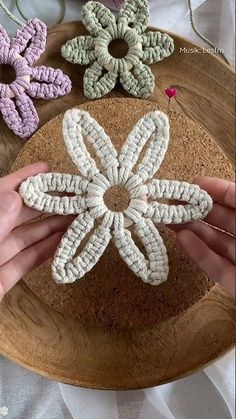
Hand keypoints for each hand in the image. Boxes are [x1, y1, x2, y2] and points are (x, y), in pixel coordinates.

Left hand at [0, 163, 72, 301]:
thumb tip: (13, 196)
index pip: (0, 193)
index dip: (23, 179)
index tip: (48, 170)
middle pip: (17, 214)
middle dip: (45, 204)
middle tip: (75, 197)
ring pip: (24, 238)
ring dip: (51, 228)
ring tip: (78, 218)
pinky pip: (24, 263)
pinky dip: (44, 253)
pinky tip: (62, 243)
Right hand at [174, 176, 234, 296]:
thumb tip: (216, 189)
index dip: (216, 189)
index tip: (193, 183)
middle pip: (222, 219)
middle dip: (197, 209)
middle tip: (171, 202)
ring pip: (215, 242)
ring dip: (192, 230)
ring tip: (169, 219)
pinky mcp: (235, 284)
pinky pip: (216, 267)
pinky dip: (199, 254)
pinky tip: (182, 239)